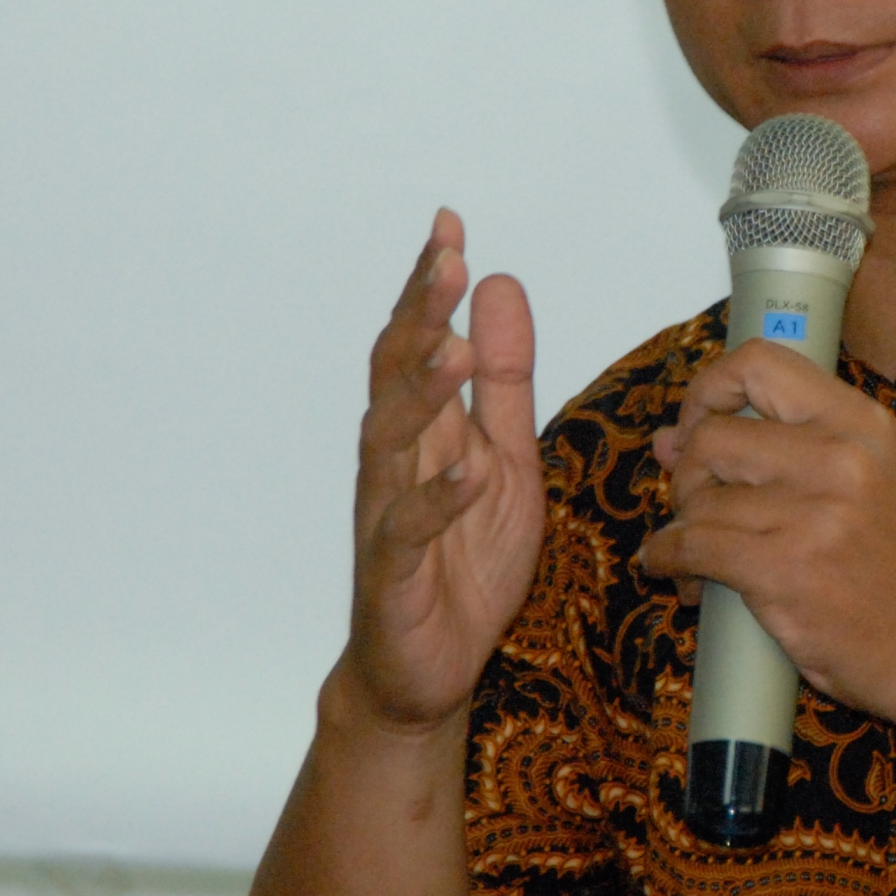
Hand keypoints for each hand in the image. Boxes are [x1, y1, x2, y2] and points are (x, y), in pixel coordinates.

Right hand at [346, 208, 544, 731]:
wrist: (427, 670)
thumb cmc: (461, 562)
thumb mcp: (507, 458)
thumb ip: (506, 380)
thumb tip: (500, 287)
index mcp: (422, 430)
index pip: (417, 342)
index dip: (429, 286)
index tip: (449, 225)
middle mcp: (395, 462)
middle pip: (394, 374)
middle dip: (419, 315)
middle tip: (445, 260)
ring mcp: (388, 516)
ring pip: (389, 442)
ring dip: (421, 392)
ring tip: (454, 348)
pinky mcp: (394, 575)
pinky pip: (409, 530)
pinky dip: (438, 498)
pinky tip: (466, 468)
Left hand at [642, 339, 895, 727]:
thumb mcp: (863, 485)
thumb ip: (775, 451)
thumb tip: (667, 439)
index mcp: (860, 423)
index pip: (759, 362)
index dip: (708, 389)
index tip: (698, 426)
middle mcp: (839, 456)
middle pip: (711, 435)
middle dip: (688, 476)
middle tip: (701, 509)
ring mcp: (814, 513)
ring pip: (699, 499)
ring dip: (682, 529)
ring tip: (697, 559)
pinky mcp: (787, 570)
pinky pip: (692, 546)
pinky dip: (667, 559)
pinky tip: (675, 572)